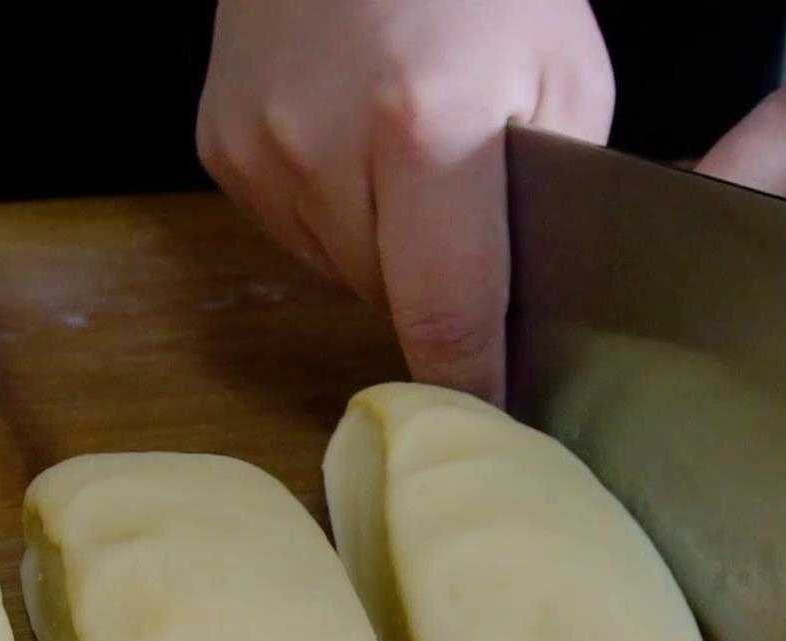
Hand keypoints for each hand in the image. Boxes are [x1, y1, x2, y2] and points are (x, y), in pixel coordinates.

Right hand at [196, 0, 613, 400]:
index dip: (474, 382)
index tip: (497, 422)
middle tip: (469, 226)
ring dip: (382, 249)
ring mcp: (258, 149)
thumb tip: (525, 303)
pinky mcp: (220, 145)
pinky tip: (353, 143)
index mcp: (427, 129)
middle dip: (437, 288)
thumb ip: (548, 197)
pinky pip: (292, 228)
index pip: (448, 317)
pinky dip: (332, 210)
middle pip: (392, 300)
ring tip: (408, 163)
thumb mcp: (565, 72)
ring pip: (338, 271)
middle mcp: (323, 147)